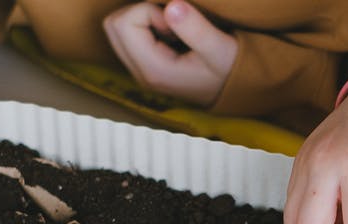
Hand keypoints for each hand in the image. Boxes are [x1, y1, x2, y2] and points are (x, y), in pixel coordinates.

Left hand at [103, 0, 236, 106]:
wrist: (234, 91)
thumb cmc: (229, 70)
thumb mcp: (221, 49)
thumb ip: (196, 29)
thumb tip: (172, 6)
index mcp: (153, 70)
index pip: (124, 23)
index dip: (149, 10)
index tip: (175, 22)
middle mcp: (140, 73)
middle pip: (113, 25)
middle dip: (140, 12)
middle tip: (172, 24)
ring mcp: (139, 70)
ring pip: (117, 28)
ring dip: (143, 18)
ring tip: (173, 31)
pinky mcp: (143, 65)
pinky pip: (128, 35)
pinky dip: (145, 26)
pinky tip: (170, 36)